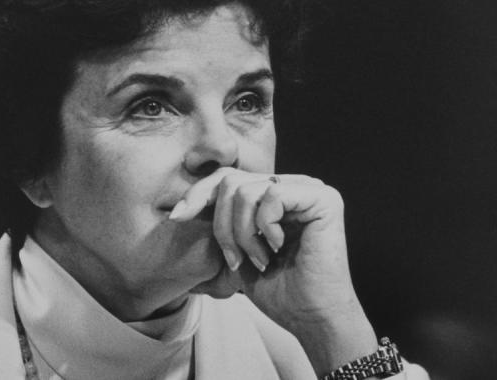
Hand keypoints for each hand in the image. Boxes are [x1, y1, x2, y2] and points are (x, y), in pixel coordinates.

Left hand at [169, 167, 377, 373]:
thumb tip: (172, 215)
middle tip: (236, 259)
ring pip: (246, 191)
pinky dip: (265, 228)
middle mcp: (292, 184)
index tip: (177, 218)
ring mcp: (309, 188)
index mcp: (272, 193)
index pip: (226, 178)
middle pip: (231, 182)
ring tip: (258, 259)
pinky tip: (277, 247)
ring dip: (243, 234)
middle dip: (223, 226)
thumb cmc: (278, 290)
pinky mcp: (323, 198)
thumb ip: (214, 229)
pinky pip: (272, 196)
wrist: (310, 317)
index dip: (197, 195)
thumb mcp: (234, 254)